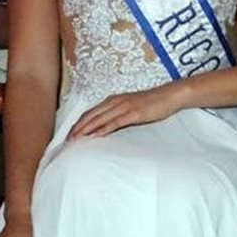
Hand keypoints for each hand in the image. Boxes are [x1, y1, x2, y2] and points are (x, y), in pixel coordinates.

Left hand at [67, 84, 182, 138]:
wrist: (170, 96)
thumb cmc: (153, 102)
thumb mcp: (132, 107)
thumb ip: (119, 114)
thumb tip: (109, 126)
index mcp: (113, 100)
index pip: (90, 112)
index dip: (78, 123)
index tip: (70, 134)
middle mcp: (115, 101)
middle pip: (90, 115)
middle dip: (77, 128)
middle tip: (67, 141)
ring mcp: (124, 107)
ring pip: (99, 119)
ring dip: (86, 130)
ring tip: (76, 140)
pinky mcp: (133, 113)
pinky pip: (114, 122)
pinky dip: (102, 129)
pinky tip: (95, 136)